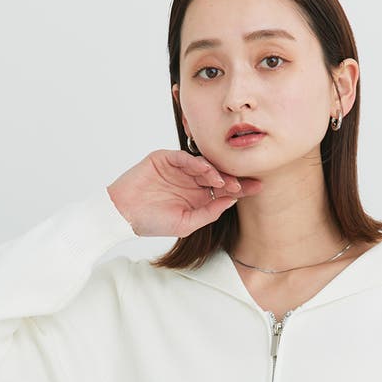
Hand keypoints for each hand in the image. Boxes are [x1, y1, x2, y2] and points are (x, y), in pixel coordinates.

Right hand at [106, 149, 262, 237]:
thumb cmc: (151, 222)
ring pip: (204, 165)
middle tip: (248, 184)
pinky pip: (185, 157)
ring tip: (228, 183)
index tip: (258, 188)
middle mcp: (190, 180)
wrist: (123, 215)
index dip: (240, 189)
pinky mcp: (165, 158)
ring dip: (217, 173)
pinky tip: (209, 174)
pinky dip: (198, 164)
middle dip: (234, 179)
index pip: (223, 190)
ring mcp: (178, 168)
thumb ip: (208, 213)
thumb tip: (231, 201)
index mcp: (196, 196)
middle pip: (218, 175)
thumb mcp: (185, 223)